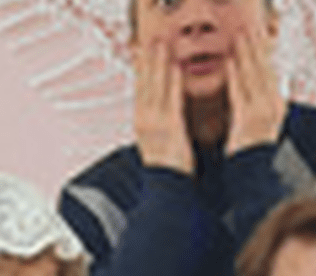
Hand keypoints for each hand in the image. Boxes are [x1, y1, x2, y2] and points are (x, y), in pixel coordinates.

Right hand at [133, 39, 193, 173]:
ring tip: (161, 45)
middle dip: (147, 62)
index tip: (144, 56)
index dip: (142, 73)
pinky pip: (170, 100)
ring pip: (155, 88)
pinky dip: (171, 83)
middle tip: (151, 42)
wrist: (167, 194)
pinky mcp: (169, 129)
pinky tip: (175, 68)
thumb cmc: (169, 174)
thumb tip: (162, 122)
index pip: (140, 94)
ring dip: (158, 65)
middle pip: (144, 86)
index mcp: (142, 127)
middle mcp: (145, 123)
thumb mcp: (160, 147)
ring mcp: (155, 125)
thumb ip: (159, 131)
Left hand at [224, 4, 284, 154]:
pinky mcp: (251, 121)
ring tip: (242, 34)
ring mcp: (264, 113)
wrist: (255, 178)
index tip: (256, 34)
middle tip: (250, 26)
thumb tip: (247, 90)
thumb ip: (252, 106)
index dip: (262, 51)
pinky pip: (243, 92)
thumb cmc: (251, 155)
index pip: (269, 72)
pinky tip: (232, 61)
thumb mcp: (254, 126)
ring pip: (256, 76)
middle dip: (257, 45)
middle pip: (265, 69)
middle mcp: (272, 107)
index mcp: (274, 106)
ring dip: (248, 53)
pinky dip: (237, 75)